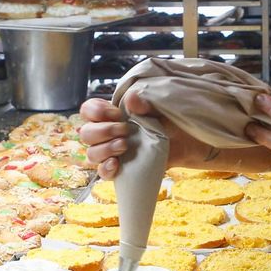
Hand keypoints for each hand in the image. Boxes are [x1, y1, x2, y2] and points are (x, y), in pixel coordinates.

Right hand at [77, 93, 194, 179]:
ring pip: (91, 153)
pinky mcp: (120, 170)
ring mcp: (111, 153)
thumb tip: (131, 97)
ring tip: (124, 146)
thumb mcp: (158, 110)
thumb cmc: (168, 122)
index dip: (96, 111)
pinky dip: (106, 168)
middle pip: (86, 133)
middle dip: (103, 131)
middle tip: (125, 131)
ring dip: (105, 149)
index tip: (117, 114)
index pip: (87, 110)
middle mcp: (107, 134)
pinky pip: (102, 172)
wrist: (185, 143)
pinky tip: (116, 164)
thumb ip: (144, 105)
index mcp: (111, 116)